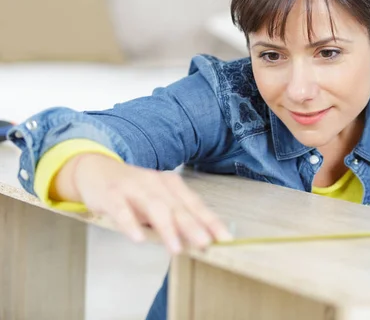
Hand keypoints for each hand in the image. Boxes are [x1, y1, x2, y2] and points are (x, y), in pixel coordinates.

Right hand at [53, 153, 231, 253]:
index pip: (194, 204)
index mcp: (171, 184)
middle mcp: (155, 183)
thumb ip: (176, 217)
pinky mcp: (112, 194)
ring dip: (167, 229)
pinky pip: (121, 210)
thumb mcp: (158, 200)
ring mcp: (133, 187)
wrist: (95, 169)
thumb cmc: (133, 190)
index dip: (210, 221)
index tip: (224, 238)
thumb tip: (201, 240)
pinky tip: (138, 238)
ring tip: (177, 248)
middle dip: (193, 226)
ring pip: (154, 207)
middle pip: (178, 207)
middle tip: (206, 243)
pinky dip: (130, 224)